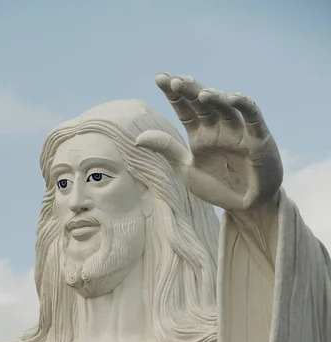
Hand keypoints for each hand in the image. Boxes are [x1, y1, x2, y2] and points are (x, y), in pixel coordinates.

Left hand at [136, 73, 282, 211]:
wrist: (246, 207)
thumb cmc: (218, 188)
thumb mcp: (187, 170)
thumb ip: (167, 150)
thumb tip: (138, 138)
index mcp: (199, 133)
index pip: (184, 107)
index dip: (173, 93)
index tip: (159, 78)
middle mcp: (217, 127)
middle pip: (202, 102)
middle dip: (189, 90)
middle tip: (173, 80)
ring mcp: (238, 130)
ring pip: (225, 106)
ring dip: (214, 97)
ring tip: (200, 94)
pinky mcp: (258, 138)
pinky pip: (252, 116)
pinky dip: (244, 105)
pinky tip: (232, 98)